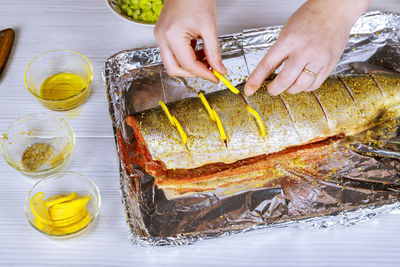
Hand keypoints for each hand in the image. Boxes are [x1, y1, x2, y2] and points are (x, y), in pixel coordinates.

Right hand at [154, 0, 225, 82]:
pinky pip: (172, 54)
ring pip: (172, 63)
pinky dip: (186, 57)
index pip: (188, 65)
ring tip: (206, 58)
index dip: (204, 74)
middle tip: (210, 71)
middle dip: (193, 73)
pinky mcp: (163, 35)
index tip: (216, 77)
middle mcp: (163, 38)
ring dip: (190, 65)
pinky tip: (198, 50)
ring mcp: (161, 36)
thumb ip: (214, 52)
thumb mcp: (209, 27)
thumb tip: (219, 69)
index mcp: (172, 35)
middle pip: (174, 69)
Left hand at [244, 0, 370, 95]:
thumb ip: (278, 53)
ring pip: (300, 86)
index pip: (267, 65)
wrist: (333, 10)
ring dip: (290, 89)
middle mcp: (304, 50)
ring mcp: (318, 58)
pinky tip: (302, 81)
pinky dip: (305, 87)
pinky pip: (314, 85)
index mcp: (289, 40)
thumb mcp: (286, 32)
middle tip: (272, 89)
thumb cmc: (309, 18)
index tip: (249, 89)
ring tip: (288, 84)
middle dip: (274, 89)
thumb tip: (267, 74)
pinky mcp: (330, 64)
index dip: (256, 80)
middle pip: (284, 80)